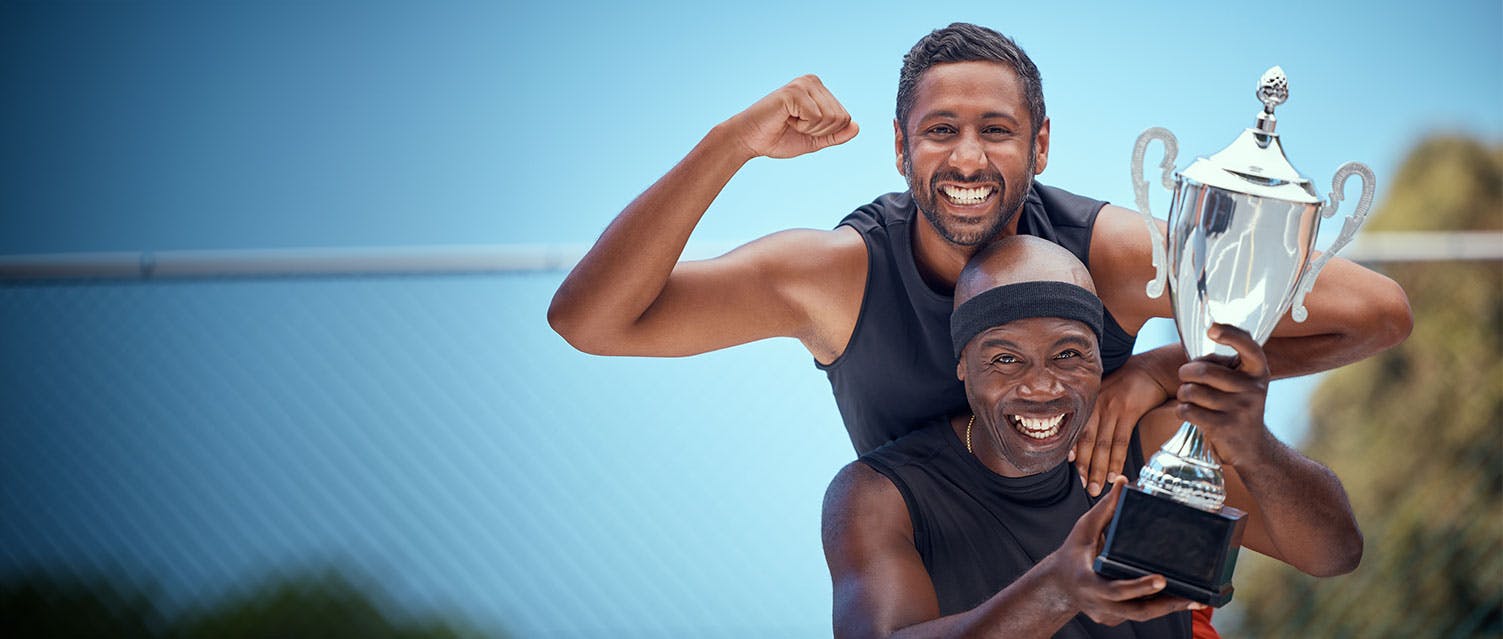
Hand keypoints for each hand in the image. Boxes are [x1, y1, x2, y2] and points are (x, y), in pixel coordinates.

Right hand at [723, 75, 859, 159]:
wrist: (749, 139)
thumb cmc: (778, 137)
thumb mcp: (814, 139)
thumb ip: (835, 134)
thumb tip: (857, 127)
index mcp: (819, 90)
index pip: (846, 118)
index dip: (826, 133)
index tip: (803, 127)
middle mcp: (813, 81)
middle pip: (841, 117)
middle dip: (819, 131)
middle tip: (795, 126)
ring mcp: (803, 84)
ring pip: (830, 118)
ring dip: (810, 129)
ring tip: (790, 121)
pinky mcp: (794, 91)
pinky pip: (816, 117)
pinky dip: (802, 126)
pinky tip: (786, 119)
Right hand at [1043, 477, 1203, 625]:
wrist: (1058, 585)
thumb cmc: (1072, 554)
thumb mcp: (1084, 529)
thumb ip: (1105, 508)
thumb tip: (1123, 481)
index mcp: (1088, 582)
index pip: (1116, 588)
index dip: (1140, 586)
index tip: (1162, 579)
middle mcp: (1098, 603)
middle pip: (1137, 610)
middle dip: (1167, 605)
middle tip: (1194, 598)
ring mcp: (1108, 614)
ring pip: (1142, 615)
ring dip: (1170, 608)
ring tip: (1197, 601)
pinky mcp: (1115, 619)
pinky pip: (1140, 614)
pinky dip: (1159, 607)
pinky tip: (1180, 600)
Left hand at [1073, 354, 1174, 495]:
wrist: (1151, 369)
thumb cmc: (1127, 383)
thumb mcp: (1105, 391)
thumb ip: (1095, 411)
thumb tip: (1085, 436)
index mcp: (1089, 402)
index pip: (1077, 430)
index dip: (1072, 448)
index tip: (1068, 466)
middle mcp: (1097, 406)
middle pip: (1087, 440)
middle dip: (1084, 466)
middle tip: (1083, 486)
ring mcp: (1112, 409)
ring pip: (1103, 445)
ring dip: (1099, 469)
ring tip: (1096, 487)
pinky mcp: (1129, 412)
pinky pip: (1121, 441)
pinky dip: (1117, 461)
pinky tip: (1114, 475)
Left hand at [1175, 324, 1271, 466]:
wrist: (1252, 447)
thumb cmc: (1237, 406)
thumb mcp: (1243, 383)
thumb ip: (1227, 364)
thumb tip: (1205, 340)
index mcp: (1258, 372)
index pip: (1249, 347)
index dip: (1231, 335)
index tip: (1212, 329)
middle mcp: (1253, 388)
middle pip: (1203, 371)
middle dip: (1186, 372)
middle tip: (1185, 377)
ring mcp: (1240, 408)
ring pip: (1192, 391)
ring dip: (1183, 393)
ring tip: (1189, 397)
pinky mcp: (1225, 427)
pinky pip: (1188, 410)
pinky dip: (1182, 410)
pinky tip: (1188, 412)